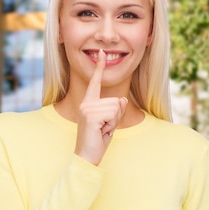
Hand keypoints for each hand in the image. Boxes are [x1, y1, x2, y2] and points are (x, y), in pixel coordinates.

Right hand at [74, 49, 127, 164]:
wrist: (86, 156)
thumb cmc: (97, 140)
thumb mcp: (110, 122)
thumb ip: (116, 109)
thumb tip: (122, 100)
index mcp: (88, 103)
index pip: (95, 82)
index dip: (99, 67)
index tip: (102, 53)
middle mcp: (86, 103)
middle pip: (116, 101)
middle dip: (116, 117)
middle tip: (103, 129)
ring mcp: (87, 108)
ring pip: (116, 107)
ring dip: (114, 122)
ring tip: (102, 130)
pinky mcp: (90, 115)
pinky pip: (113, 113)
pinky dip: (111, 125)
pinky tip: (101, 132)